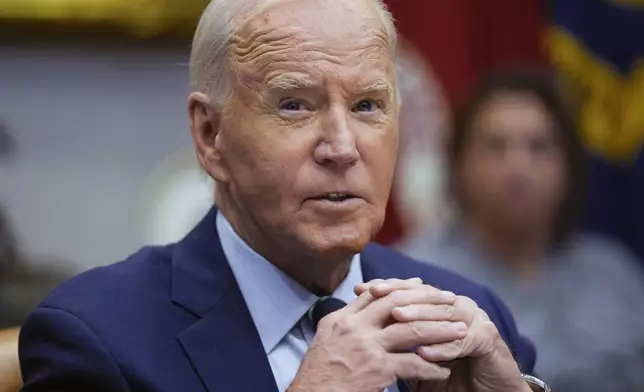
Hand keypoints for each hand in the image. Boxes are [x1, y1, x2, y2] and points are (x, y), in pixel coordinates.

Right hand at [288, 278, 464, 391]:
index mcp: (340, 319)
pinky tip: (443, 370)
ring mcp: (366, 347)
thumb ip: (347, 324)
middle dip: (427, 299)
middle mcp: (353, 327)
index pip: (375, 294)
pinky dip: (432, 367)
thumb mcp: (326, 341)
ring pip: (412, 330)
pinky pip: (413, 363)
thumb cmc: (317, 377)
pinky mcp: (377, 369)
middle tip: (449, 299)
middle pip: (397, 302)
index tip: (421, 286)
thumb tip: (366, 310)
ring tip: (460, 330)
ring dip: (440, 330)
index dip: (401, 288)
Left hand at [356, 282, 530, 391]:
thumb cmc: (446, 374)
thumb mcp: (414, 356)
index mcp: (438, 304)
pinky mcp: (487, 337)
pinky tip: (424, 352)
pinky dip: (443, 347)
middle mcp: (456, 305)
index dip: (385, 287)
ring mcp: (473, 318)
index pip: (409, 288)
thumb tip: (359, 326)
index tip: (361, 289)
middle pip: (424, 294)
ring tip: (395, 319)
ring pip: (442, 312)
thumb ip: (395, 340)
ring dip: (418, 315)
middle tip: (375, 295)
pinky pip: (462, 341)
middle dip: (397, 294)